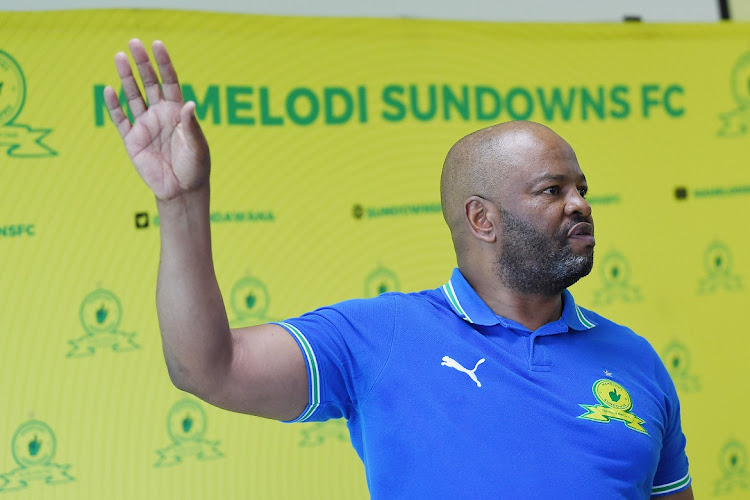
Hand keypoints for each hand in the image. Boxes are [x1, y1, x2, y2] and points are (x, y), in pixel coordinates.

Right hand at [104, 39, 209, 201]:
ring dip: (126, 78)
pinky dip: (114, 106)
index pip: (170, 82)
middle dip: (142, 64)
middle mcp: (160, 115)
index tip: (157, 45)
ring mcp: (145, 126)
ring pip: (133, 97)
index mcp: (178, 113)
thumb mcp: (198, 147)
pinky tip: (109, 89)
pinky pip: (120, 120)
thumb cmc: (195, 169)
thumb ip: (192, 126)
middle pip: (150, 84)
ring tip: (119, 57)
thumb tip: (189, 103)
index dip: (164, 64)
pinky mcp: (132, 140)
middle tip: (133, 43)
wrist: (181, 191)